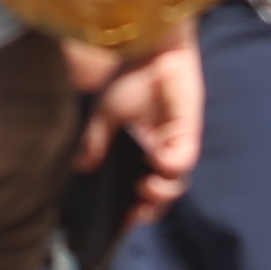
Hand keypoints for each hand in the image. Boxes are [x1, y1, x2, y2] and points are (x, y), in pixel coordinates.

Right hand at [95, 32, 205, 203]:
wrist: (150, 48)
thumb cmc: (132, 77)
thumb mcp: (108, 113)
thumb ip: (96, 141)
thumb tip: (82, 166)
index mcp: (146, 148)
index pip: (144, 188)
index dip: (136, 207)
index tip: (122, 221)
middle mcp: (164, 150)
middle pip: (164, 192)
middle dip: (151, 208)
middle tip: (136, 215)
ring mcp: (177, 142)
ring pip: (177, 182)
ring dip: (162, 193)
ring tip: (145, 190)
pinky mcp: (188, 131)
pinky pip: (183, 159)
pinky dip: (170, 166)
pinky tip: (155, 160)